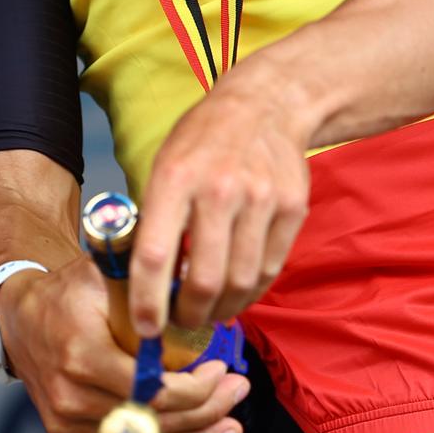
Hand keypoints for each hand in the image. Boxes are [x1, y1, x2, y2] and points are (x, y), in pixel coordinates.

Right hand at [0, 259, 250, 432]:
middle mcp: (72, 397)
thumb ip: (145, 282)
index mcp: (82, 356)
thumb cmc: (64, 295)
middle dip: (206, 411)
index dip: (195, 389)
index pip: (151, 390)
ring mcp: (68, 422)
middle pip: (153, 422)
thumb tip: (194, 279)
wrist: (19, 321)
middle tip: (237, 390)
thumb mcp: (101, 275)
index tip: (221, 369)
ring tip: (229, 424)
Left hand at [130, 64, 312, 334]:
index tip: (145, 328)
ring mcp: (260, 199)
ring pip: (240, 283)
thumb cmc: (205, 139)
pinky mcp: (291, 208)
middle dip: (189, 315)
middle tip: (181, 322)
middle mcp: (218, 190)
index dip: (147, 302)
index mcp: (175, 178)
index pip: (154, 255)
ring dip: (222, 309)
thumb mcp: (164, 163)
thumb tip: (142, 279)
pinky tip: (237, 290)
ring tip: (210, 311)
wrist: (268, 104)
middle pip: (203, 280)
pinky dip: (251, 291)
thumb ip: (154, 217)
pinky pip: (269, 270)